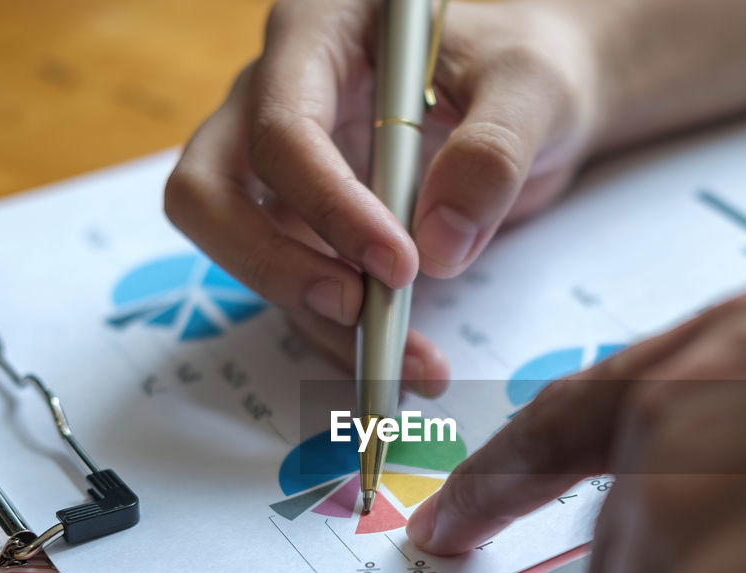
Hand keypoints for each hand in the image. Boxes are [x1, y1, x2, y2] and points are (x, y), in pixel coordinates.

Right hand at [165, 0, 602, 392]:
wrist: (534, 101)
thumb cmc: (526, 67)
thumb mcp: (534, 88)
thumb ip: (495, 150)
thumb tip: (439, 245)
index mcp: (319, 33)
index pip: (283, 126)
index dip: (329, 205)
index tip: (400, 265)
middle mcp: (278, 96)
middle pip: (211, 191)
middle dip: (276, 265)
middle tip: (359, 311)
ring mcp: (279, 166)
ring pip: (243, 250)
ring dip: (314, 319)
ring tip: (407, 365)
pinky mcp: (303, 222)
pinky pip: (296, 285)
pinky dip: (339, 334)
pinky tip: (401, 363)